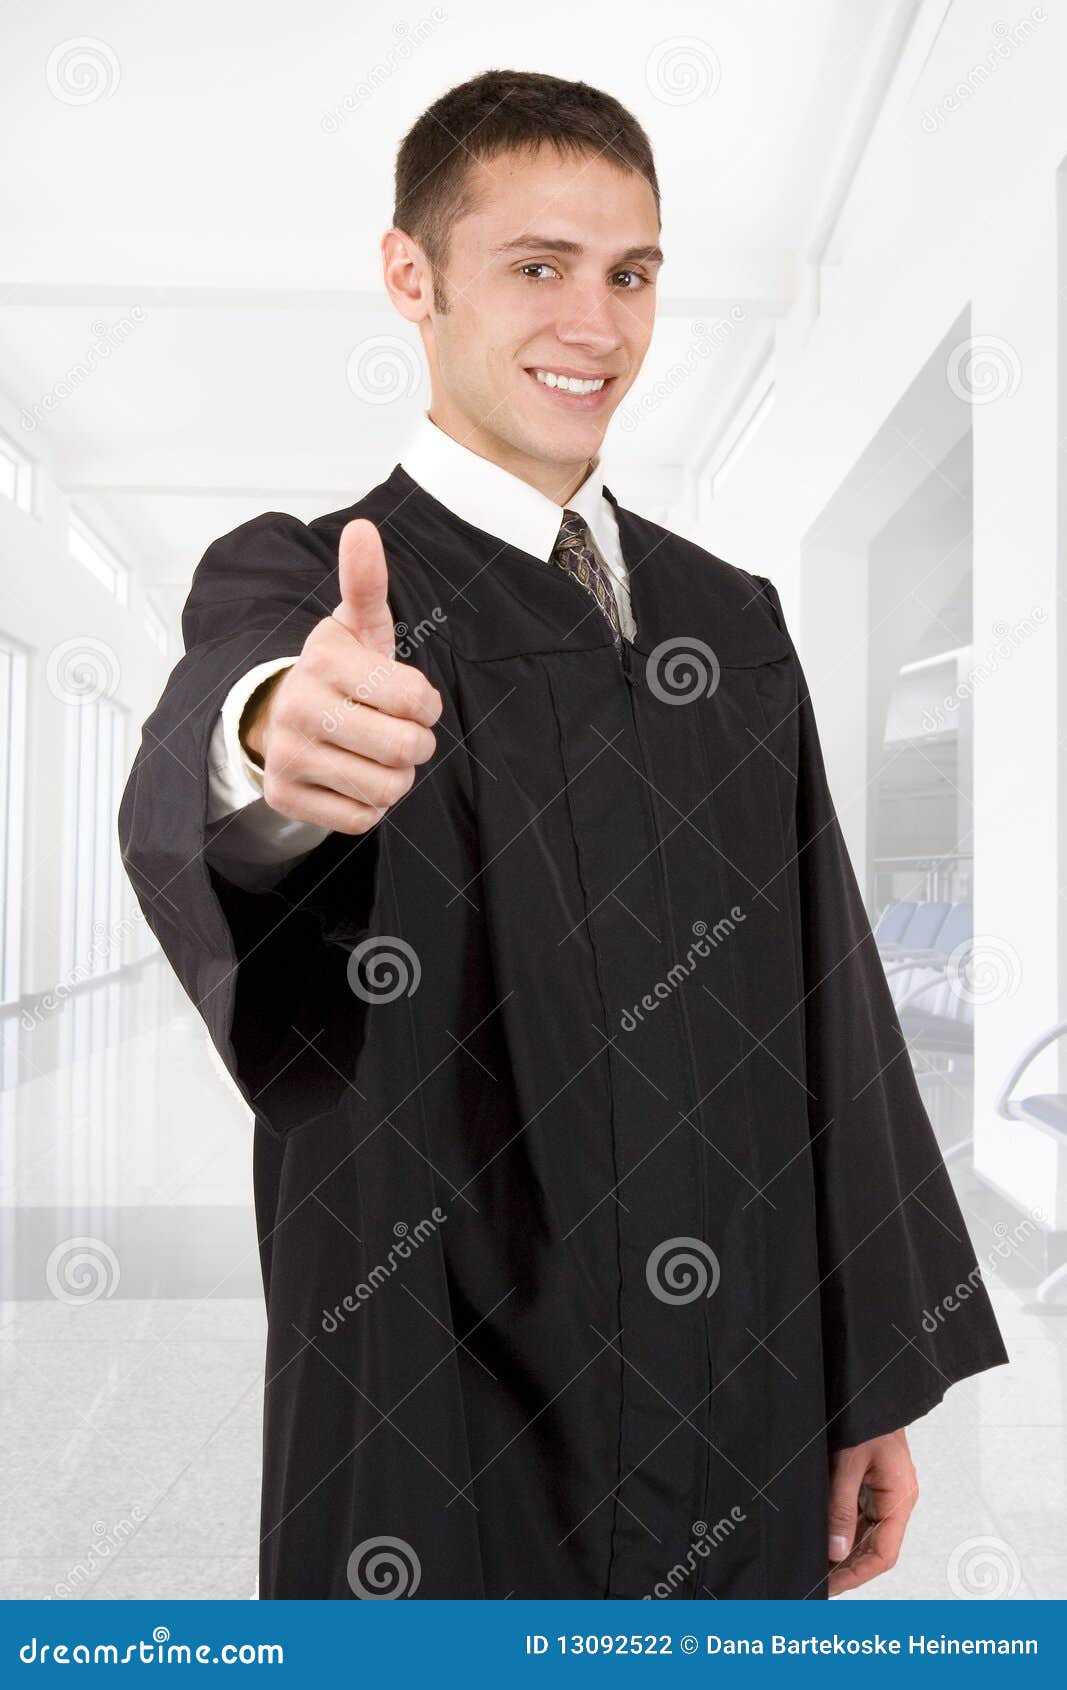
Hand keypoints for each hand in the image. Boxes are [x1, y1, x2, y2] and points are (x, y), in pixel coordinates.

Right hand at [243, 518, 442, 832]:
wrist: (280, 718)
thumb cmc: (340, 673)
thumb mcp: (356, 627)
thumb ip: (367, 584)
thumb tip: (362, 528)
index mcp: (323, 661)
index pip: (417, 699)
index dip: (426, 705)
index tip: (410, 698)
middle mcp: (297, 708)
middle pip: (404, 750)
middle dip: (416, 745)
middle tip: (401, 734)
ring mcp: (286, 756)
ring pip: (386, 789)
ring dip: (396, 777)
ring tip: (377, 756)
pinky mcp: (283, 798)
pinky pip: (361, 820)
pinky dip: (369, 805)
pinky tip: (353, 778)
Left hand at [826, 1427, 918, 1594]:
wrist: (869, 1386)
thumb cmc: (865, 1417)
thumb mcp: (848, 1462)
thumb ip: (841, 1507)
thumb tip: (835, 1551)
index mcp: (899, 1498)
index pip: (883, 1554)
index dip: (858, 1574)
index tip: (832, 1587)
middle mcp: (896, 1499)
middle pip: (875, 1547)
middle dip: (848, 1567)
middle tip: (818, 1581)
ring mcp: (885, 1491)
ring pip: (866, 1533)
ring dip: (843, 1550)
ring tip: (817, 1565)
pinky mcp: (873, 1481)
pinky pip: (860, 1514)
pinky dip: (842, 1529)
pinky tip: (823, 1537)